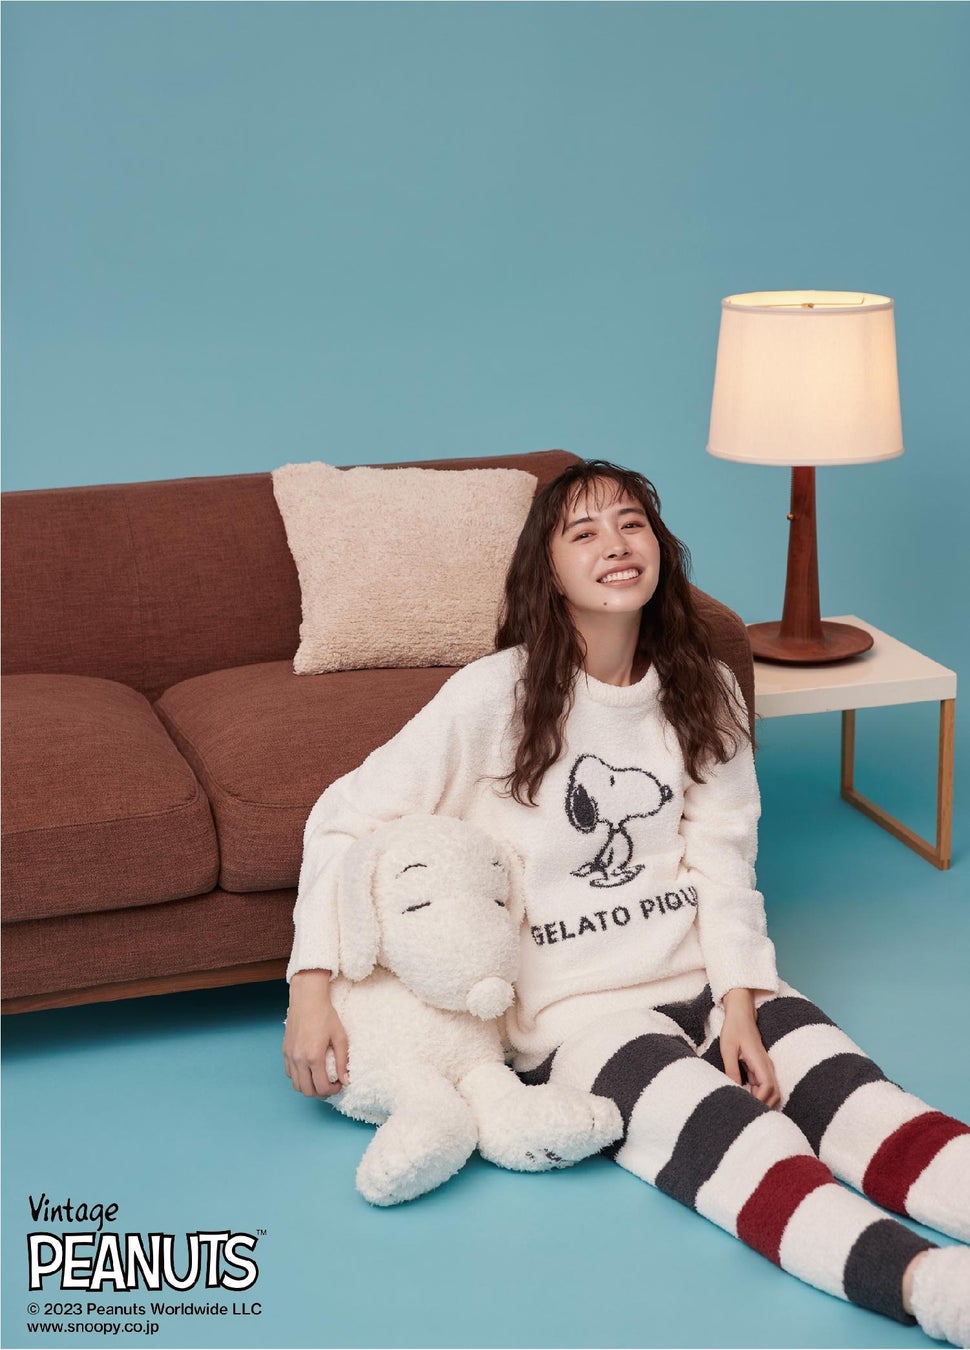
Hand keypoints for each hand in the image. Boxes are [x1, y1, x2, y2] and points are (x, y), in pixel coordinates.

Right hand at [283, 970, 349, 1097]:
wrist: (307, 999)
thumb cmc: (325, 1015)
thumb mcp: (340, 1037)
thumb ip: (342, 1062)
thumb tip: (345, 1080)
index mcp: (314, 1057)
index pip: (321, 1087)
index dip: (332, 1091)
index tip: (339, 1084)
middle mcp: (299, 1059)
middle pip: (307, 1091)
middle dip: (320, 1093)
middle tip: (330, 1085)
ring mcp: (289, 1056)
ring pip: (296, 1085)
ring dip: (308, 1087)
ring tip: (319, 1079)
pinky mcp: (285, 1051)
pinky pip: (289, 1073)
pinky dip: (299, 1078)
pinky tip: (308, 1070)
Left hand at [720, 987, 780, 1108]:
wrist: (741, 1014)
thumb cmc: (734, 1029)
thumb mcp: (728, 1049)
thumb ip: (731, 1070)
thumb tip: (733, 1090)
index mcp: (760, 1061)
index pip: (768, 1087)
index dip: (760, 1099)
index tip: (746, 1106)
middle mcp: (767, 1066)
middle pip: (774, 1093)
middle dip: (764, 1105)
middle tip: (747, 1112)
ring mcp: (765, 1068)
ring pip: (771, 1091)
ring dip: (762, 1101)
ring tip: (746, 1107)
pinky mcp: (760, 1068)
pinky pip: (764, 1086)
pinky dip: (758, 1095)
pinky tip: (745, 1097)